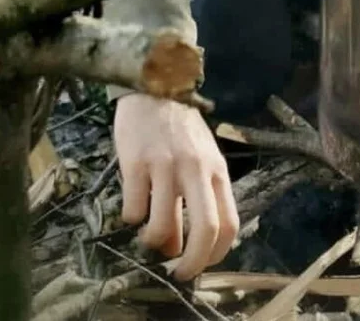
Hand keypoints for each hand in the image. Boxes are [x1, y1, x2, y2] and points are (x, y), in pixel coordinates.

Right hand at [114, 93, 238, 278]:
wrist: (154, 85)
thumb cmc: (179, 128)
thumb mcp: (198, 159)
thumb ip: (195, 198)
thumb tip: (176, 246)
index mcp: (217, 170)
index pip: (229, 223)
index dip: (217, 254)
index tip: (201, 265)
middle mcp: (196, 169)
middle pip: (205, 229)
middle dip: (191, 262)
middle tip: (178, 273)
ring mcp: (166, 165)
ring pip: (163, 226)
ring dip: (153, 241)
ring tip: (147, 235)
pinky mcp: (137, 162)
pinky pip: (134, 210)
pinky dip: (131, 219)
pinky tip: (132, 209)